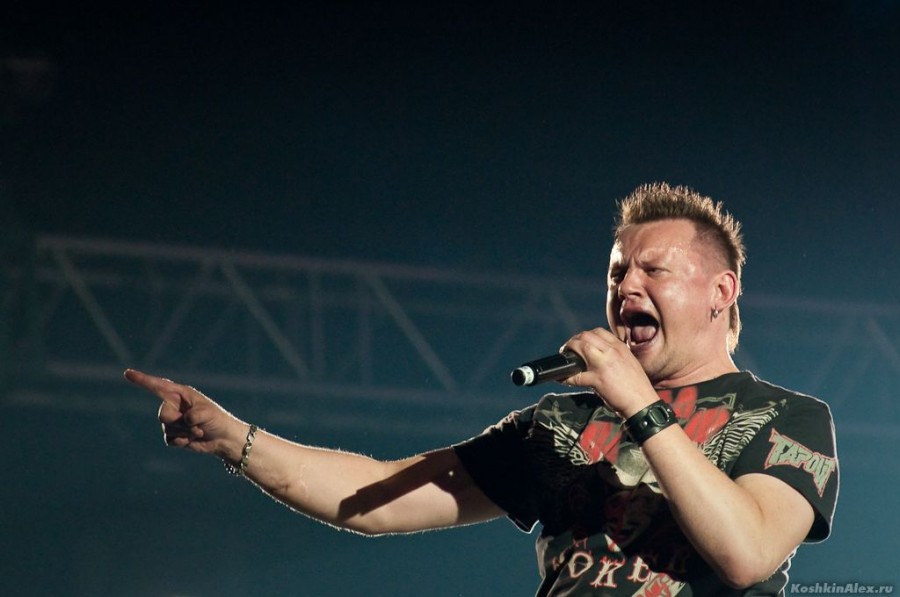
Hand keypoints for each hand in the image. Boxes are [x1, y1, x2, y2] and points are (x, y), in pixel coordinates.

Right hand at [124, 368, 246, 460]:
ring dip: (185, 432)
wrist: (223, 438)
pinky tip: (192, 439)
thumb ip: (193, 415)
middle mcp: (174, 405)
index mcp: (181, 394)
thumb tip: (183, 421)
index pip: (158, 386)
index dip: (142, 380)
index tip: (127, 373)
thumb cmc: (217, 420)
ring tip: (198, 431)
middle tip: (195, 424)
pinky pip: (169, 439)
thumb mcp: (207, 413)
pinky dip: (182, 441)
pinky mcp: (174, 434)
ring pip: (167, 429)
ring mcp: (173, 420)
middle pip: (162, 415)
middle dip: (178, 423)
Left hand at [561, 328, 657, 417]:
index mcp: (620, 347)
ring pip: (581, 347)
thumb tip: (599, 355)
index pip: (598, 331)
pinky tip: (563, 379)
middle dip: (573, 341)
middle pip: (586, 336)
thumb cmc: (637, 387)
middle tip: (568, 349)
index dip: (585, 335)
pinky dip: (566, 377)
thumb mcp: (629, 362)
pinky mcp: (598, 379)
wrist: (643, 403)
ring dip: (569, 350)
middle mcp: (612, 351)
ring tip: (565, 358)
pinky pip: (577, 375)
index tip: (580, 342)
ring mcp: (604, 364)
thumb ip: (615, 356)